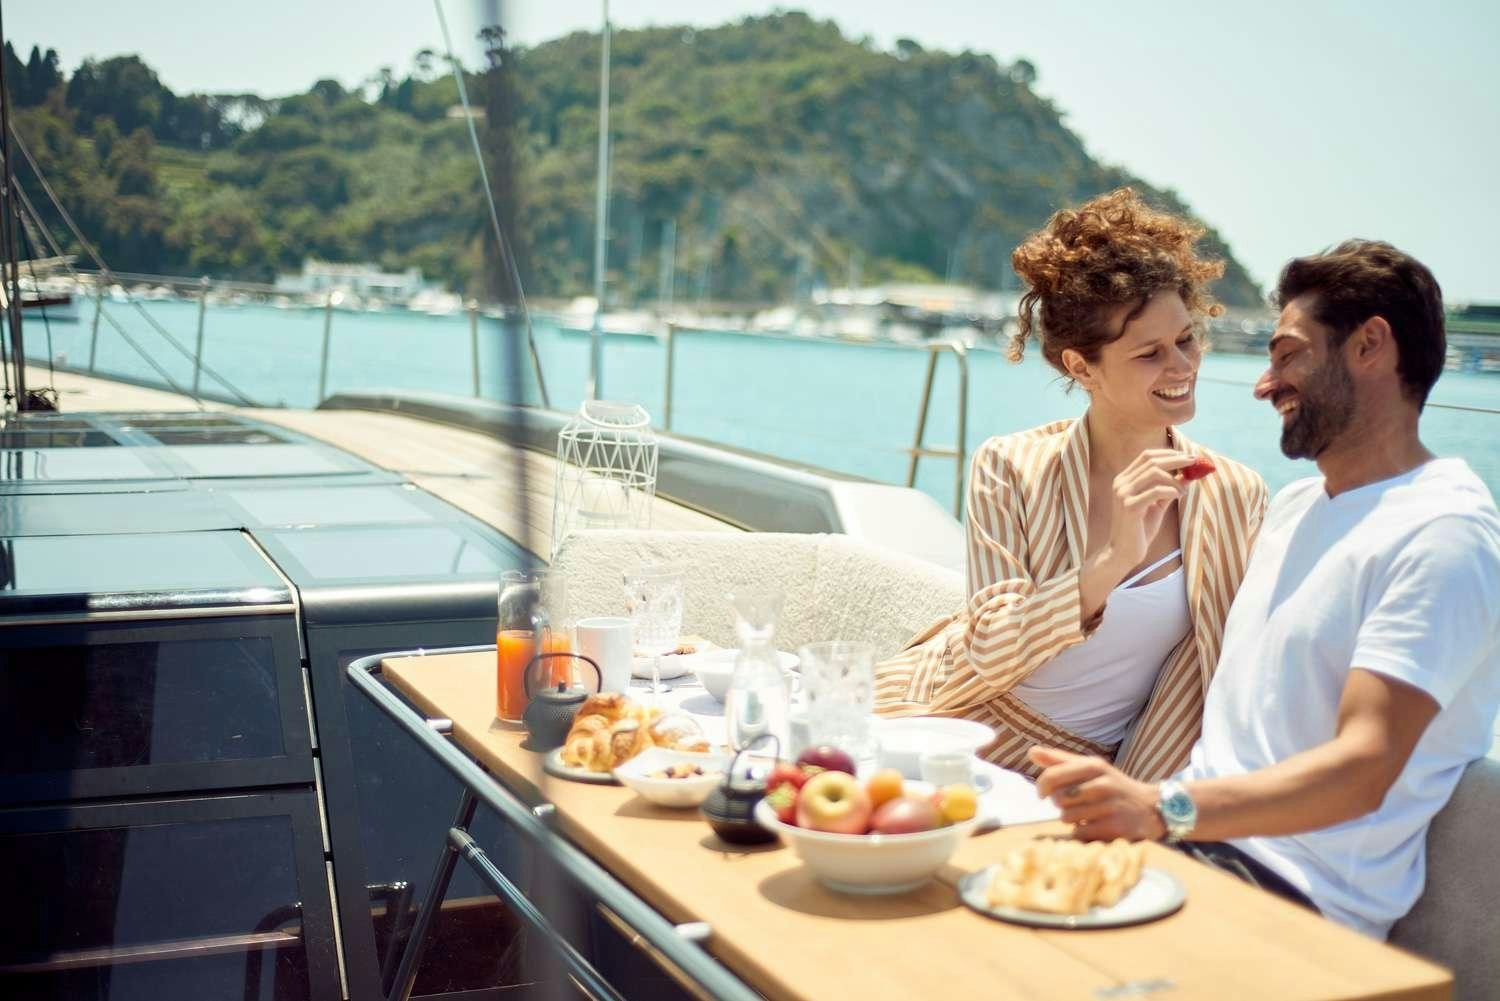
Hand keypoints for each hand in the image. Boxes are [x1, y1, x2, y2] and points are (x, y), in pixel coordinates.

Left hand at [1029, 746, 1165, 841]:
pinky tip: (1095, 826)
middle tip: (1074, 804)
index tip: (1042, 794)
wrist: (1151, 808)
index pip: (1053, 775)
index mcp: (1094, 766)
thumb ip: (1060, 760)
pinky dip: (1081, 832)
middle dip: (1060, 804)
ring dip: (1072, 819)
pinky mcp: (1113, 828)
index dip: (1041, 786)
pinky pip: (1079, 833)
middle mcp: (1102, 784)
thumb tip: (1031, 752)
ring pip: (1067, 817)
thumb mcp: (1091, 768)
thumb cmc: (1112, 786)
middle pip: (1058, 799)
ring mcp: (1109, 807)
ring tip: (1088, 814)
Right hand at [1103, 449, 1194, 570]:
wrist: (1123, 553)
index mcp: (1124, 479)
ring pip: (1154, 473)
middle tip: (1195, 462)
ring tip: (1184, 490)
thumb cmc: (1139, 530)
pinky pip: (1156, 491)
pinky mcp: (1130, 507)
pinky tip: (1178, 496)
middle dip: (1176, 459)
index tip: (1188, 456)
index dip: (1169, 453)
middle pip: (1151, 460)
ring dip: (1175, 479)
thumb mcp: (1157, 505)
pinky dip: (1171, 491)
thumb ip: (1169, 489)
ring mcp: (1123, 494)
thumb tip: (1188, 475)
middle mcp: (1121, 483)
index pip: (1147, 455)